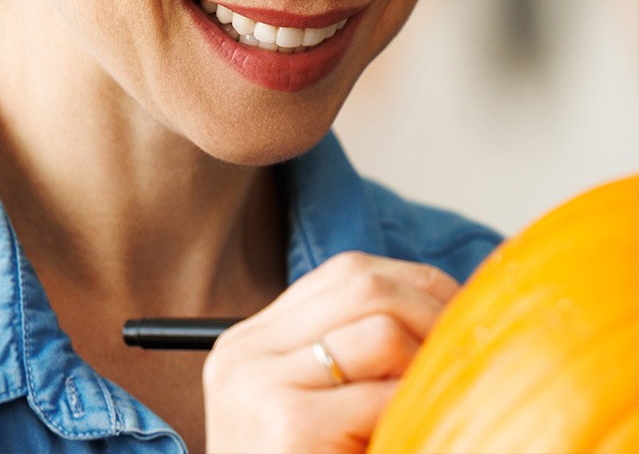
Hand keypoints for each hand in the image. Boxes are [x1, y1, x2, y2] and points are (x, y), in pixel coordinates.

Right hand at [202, 251, 458, 453]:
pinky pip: (383, 394)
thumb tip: (441, 310)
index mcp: (248, 344)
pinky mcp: (287, 425)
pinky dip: (414, 414)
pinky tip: (408, 439)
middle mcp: (243, 354)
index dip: (414, 288)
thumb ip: (347, 361)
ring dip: (425, 368)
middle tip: (466, 358)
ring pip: (379, 330)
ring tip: (431, 408)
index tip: (457, 321)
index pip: (345, 274)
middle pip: (361, 284)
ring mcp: (258, 386)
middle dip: (431, 313)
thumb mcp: (314, 415)